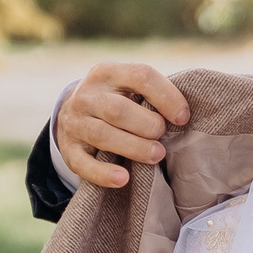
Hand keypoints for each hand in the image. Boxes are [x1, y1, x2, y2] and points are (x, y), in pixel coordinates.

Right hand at [55, 62, 189, 190]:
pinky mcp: (68, 149)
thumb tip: (184, 116)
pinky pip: (83, 164)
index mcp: (108, 73)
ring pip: (102, 135)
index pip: (140, 76)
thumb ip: (152, 93)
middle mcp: (87, 95)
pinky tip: (122, 179)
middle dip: (148, 125)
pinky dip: (103, 173)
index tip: (183, 118)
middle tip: (163, 136)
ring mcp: (74, 122)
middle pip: (118, 110)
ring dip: (134, 148)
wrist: (71, 112)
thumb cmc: (116, 100)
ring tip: (156, 156)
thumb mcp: (128, 86)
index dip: (166, 97)